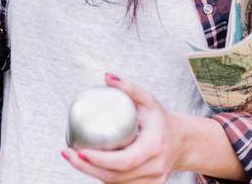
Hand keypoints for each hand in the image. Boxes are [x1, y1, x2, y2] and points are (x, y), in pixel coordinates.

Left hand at [61, 74, 187, 182]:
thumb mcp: (148, 100)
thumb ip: (129, 88)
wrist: (182, 142)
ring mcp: (152, 180)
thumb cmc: (161, 121)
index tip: (81, 151)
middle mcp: (155, 168)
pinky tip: (89, 167)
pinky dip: (103, 177)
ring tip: (74, 158)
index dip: (101, 160)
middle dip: (88, 168)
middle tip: (69, 154)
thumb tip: (108, 77)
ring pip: (117, 183)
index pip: (125, 160)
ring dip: (92, 173)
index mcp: (154, 147)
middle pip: (116, 176)